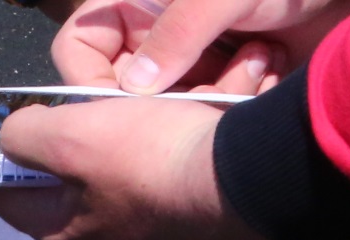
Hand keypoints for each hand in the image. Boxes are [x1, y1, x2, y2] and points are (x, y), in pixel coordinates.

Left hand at [0, 97, 288, 239]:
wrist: (257, 191)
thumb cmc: (157, 161)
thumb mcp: (74, 135)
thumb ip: (27, 135)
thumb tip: (7, 138)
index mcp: (63, 234)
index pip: (7, 200)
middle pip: (66, 213)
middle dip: (61, 182)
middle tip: (70, 143)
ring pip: (119, 222)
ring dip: (118, 194)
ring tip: (137, 158)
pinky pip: (167, 230)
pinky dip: (163, 207)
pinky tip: (179, 186)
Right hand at [51, 0, 349, 92]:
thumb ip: (177, 33)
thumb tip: (135, 87)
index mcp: (145, 1)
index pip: (81, 44)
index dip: (91, 77)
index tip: (123, 102)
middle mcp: (162, 31)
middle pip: (122, 89)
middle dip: (159, 99)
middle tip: (200, 90)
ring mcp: (196, 60)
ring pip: (165, 110)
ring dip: (203, 100)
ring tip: (251, 71)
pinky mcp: (229, 85)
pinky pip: (206, 117)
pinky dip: (233, 106)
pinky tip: (268, 78)